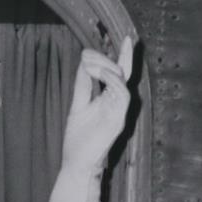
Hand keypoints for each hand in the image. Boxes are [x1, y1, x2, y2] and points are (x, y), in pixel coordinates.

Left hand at [61, 35, 133, 174]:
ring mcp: (120, 110)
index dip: (123, 55)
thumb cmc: (79, 139)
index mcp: (110, 98)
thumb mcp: (78, 106)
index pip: (120, 73)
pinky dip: (110, 80)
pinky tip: (96, 73)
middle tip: (89, 54)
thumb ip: (83, 86)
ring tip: (89, 63)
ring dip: (106, 67)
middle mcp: (118, 102)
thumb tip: (84, 63)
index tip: (121, 38)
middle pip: (124, 72)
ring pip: (122, 80)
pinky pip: (121, 93)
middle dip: (114, 56)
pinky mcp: (119, 119)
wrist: (78, 163)